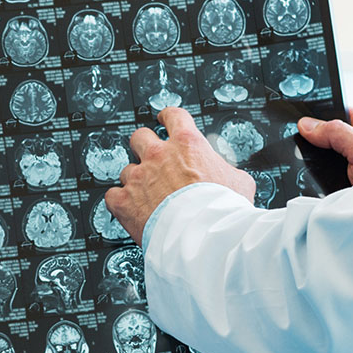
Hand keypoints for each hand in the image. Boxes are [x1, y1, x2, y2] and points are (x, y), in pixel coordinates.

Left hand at [105, 108, 255, 244]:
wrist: (204, 236)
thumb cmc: (224, 210)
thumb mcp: (239, 182)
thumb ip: (226, 171)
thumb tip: (229, 177)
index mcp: (187, 145)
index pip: (174, 116)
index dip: (168, 117)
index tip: (165, 119)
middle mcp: (159, 156)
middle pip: (140, 137)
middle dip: (144, 146)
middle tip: (150, 159)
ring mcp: (138, 177)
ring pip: (126, 170)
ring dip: (134, 181)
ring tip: (147, 197)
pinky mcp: (124, 200)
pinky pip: (112, 195)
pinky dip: (120, 202)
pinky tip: (130, 209)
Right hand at [297, 107, 352, 184]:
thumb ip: (336, 133)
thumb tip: (307, 124)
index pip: (337, 113)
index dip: (319, 117)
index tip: (301, 124)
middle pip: (328, 136)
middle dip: (316, 143)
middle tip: (310, 149)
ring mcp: (352, 162)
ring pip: (325, 157)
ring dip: (318, 163)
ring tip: (320, 168)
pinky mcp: (345, 179)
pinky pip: (325, 174)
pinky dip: (320, 178)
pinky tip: (320, 180)